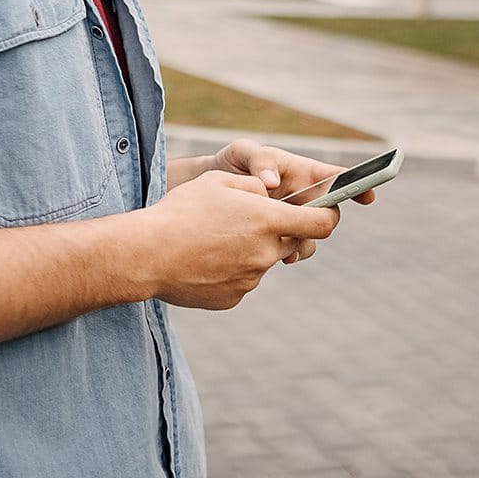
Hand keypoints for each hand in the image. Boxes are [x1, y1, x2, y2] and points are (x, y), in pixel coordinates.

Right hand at [137, 170, 339, 308]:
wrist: (148, 253)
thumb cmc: (182, 210)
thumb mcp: (217, 179)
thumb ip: (253, 185)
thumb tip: (269, 195)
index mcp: (267, 220)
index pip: (322, 223)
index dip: (330, 214)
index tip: (326, 211)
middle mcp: (266, 252)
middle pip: (290, 242)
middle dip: (274, 231)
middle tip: (240, 221)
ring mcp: (251, 279)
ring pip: (262, 261)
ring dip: (246, 250)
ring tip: (210, 239)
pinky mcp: (234, 297)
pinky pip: (241, 280)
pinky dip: (228, 269)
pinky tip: (201, 259)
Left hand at [211, 139, 374, 263]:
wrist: (207, 188)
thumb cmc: (231, 163)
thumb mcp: (242, 152)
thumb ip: (258, 160)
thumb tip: (272, 182)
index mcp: (302, 172)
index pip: (337, 177)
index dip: (358, 183)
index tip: (368, 195)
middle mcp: (305, 197)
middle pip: (329, 212)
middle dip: (325, 221)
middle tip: (313, 224)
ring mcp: (294, 218)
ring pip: (314, 235)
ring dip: (307, 242)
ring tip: (292, 248)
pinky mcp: (280, 235)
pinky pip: (295, 248)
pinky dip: (292, 253)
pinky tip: (280, 255)